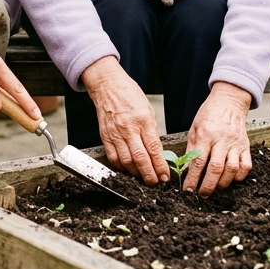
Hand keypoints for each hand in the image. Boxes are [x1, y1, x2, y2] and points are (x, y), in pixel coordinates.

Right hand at [80, 57, 169, 184]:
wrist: (108, 86)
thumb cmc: (130, 94)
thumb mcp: (148, 110)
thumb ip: (151, 131)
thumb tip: (157, 153)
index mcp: (143, 120)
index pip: (154, 149)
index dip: (160, 166)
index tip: (164, 176)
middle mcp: (128, 128)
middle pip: (140, 158)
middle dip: (149, 175)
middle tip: (155, 182)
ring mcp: (115, 133)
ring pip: (126, 161)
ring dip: (136, 174)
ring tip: (143, 178)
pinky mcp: (105, 136)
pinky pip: (113, 157)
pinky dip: (121, 167)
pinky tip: (128, 170)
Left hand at [181, 82, 252, 196]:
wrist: (229, 102)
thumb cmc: (208, 115)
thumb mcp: (194, 129)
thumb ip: (191, 150)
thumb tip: (185, 171)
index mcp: (206, 134)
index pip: (199, 161)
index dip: (193, 178)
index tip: (188, 189)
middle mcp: (222, 140)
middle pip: (216, 168)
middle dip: (208, 185)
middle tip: (202, 194)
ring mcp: (236, 144)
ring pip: (232, 169)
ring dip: (223, 183)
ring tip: (214, 187)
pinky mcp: (246, 146)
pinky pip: (246, 166)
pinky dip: (239, 176)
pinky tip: (231, 179)